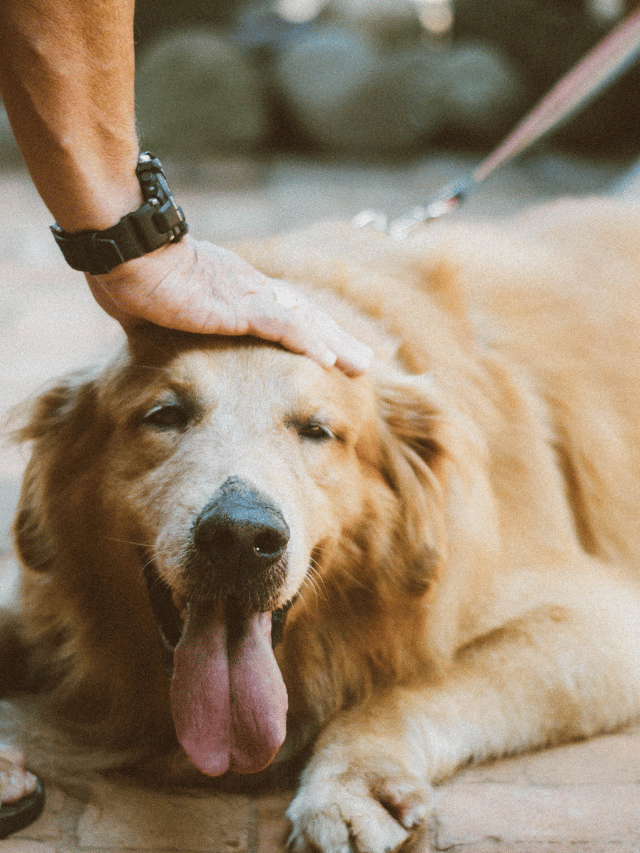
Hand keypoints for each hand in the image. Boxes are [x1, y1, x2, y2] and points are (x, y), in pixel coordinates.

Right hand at [85, 236, 371, 375]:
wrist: (125, 250)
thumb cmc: (132, 274)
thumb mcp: (157, 307)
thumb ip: (168, 320)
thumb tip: (151, 333)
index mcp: (235, 290)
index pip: (284, 313)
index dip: (311, 331)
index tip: (331, 350)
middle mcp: (250, 290)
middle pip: (305, 316)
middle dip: (337, 340)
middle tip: (363, 362)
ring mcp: (247, 296)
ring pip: (304, 322)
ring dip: (334, 345)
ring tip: (361, 367)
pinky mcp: (237, 306)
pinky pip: (281, 326)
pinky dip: (306, 342)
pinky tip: (327, 361)